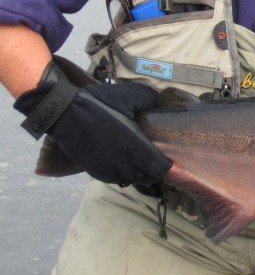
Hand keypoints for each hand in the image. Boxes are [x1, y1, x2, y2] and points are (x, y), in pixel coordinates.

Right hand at [13, 56, 171, 185]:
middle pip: (149, 177)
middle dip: (155, 169)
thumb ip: (151, 100)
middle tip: (156, 156)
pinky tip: (124, 160)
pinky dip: (123, 173)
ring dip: (139, 172)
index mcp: (135, 147)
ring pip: (132, 180)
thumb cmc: (99, 103)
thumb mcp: (129, 95)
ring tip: (140, 158)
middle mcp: (123, 163)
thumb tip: (164, 104)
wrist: (65, 113)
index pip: (160, 169)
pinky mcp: (96, 172)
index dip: (168, 164)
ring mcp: (108, 170)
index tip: (169, 155)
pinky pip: (116, 179)